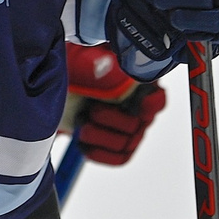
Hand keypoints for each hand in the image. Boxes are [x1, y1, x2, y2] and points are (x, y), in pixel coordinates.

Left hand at [62, 43, 165, 165]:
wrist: (61, 90)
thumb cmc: (76, 70)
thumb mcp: (83, 60)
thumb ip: (100, 63)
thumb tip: (111, 68)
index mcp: (138, 82)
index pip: (156, 99)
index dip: (147, 105)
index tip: (131, 104)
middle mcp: (140, 108)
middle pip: (136, 125)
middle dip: (109, 119)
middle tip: (90, 109)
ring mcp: (132, 130)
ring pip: (125, 144)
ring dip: (98, 135)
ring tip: (81, 122)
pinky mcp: (119, 148)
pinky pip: (119, 159)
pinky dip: (99, 153)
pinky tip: (83, 142)